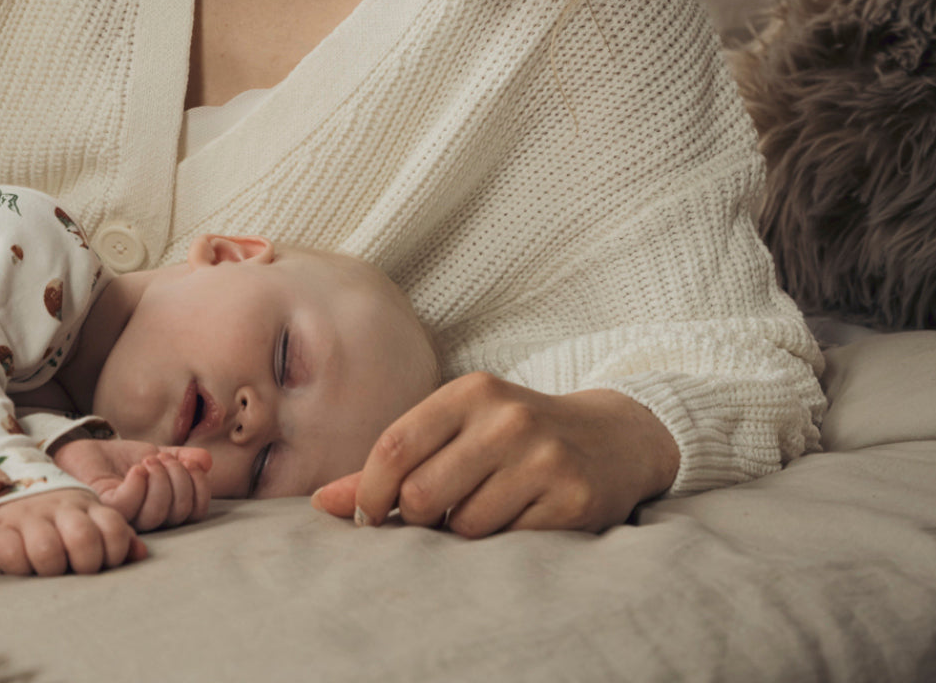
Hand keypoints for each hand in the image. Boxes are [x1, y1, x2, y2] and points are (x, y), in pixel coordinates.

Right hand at [0, 489, 145, 574]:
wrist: (4, 486)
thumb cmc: (56, 517)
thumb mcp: (89, 519)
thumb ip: (116, 537)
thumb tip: (140, 553)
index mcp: (88, 506)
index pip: (115, 529)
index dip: (115, 554)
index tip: (104, 562)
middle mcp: (60, 507)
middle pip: (84, 539)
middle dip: (85, 564)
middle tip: (77, 570)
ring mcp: (28, 515)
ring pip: (47, 551)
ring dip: (51, 569)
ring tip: (48, 570)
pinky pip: (11, 555)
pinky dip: (19, 568)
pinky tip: (23, 566)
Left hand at [54, 439, 211, 530]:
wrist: (85, 448)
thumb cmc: (120, 458)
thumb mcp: (158, 453)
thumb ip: (183, 458)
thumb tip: (206, 462)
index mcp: (165, 508)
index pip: (194, 512)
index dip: (201, 489)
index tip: (192, 464)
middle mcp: (147, 518)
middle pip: (178, 513)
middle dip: (179, 479)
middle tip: (164, 459)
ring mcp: (126, 517)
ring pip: (156, 513)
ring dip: (160, 480)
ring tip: (148, 460)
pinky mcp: (105, 509)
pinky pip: (129, 505)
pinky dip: (139, 484)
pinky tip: (136, 468)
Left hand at [311, 372, 678, 537]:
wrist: (614, 440)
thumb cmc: (512, 439)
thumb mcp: (455, 432)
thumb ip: (388, 467)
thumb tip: (321, 504)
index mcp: (469, 393)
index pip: (393, 447)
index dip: (369, 492)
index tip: (369, 517)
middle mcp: (507, 418)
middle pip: (422, 494)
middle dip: (417, 518)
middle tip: (434, 516)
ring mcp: (544, 457)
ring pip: (464, 525)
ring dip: (462, 533)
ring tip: (484, 509)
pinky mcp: (574, 498)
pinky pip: (508, 541)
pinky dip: (502, 541)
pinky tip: (520, 517)